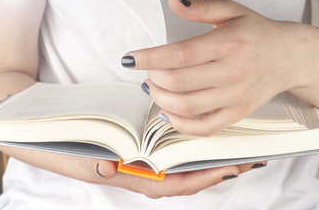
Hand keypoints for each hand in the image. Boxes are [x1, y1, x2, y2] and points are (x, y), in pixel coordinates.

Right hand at [89, 159, 266, 198]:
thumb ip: (100, 167)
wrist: (72, 148)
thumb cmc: (84, 155)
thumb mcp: (89, 161)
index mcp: (146, 181)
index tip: (232, 167)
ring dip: (213, 155)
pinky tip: (209, 135)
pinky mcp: (155, 153)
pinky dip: (198, 145)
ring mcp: (157, 165)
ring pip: (191, 163)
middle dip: (221, 166)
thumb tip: (109, 168)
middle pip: (195, 174)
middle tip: (246, 155)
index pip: (184, 183)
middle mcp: (156, 176)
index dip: (208, 177)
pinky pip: (182, 152)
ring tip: (236, 144)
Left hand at [123, 0, 311, 135]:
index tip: (130, 59)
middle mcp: (232, 72)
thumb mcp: (232, 11)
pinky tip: (168, 113)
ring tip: (154, 88)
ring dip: (160, 99)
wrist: (290, 57)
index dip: (149, 58)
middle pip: (178, 82)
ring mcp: (235, 97)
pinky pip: (204, 128)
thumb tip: (173, 1)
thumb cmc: (258, 33)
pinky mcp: (238, 113)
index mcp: (228, 43)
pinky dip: (180, 125)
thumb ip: (201, 7)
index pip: (179, 54)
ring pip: (186, 107)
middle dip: (152, 78)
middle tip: (146, 71)